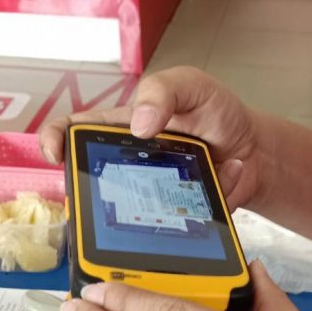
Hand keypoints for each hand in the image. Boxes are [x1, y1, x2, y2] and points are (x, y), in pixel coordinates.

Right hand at [39, 66, 262, 210]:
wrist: (257, 150)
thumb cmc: (217, 112)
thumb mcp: (190, 85)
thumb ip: (163, 92)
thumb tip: (138, 123)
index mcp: (120, 129)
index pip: (74, 132)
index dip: (54, 139)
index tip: (55, 152)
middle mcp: (127, 166)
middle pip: (92, 182)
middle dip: (92, 192)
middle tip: (113, 190)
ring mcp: (149, 196)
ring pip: (126, 214)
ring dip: (146, 208)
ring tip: (176, 190)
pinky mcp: (172, 219)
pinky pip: (169, 226)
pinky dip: (193, 209)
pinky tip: (218, 184)